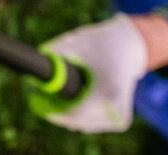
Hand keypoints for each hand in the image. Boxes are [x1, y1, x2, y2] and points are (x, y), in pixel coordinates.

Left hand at [31, 14, 147, 132]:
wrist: (133, 47)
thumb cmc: (103, 42)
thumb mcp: (76, 42)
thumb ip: (55, 53)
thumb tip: (35, 64)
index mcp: (109, 92)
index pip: (76, 113)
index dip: (53, 110)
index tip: (35, 101)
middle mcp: (117, 109)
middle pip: (78, 121)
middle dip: (57, 111)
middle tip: (37, 100)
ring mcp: (119, 117)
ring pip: (84, 124)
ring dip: (66, 114)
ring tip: (47, 101)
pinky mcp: (119, 119)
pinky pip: (92, 122)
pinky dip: (78, 115)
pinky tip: (65, 104)